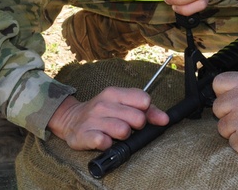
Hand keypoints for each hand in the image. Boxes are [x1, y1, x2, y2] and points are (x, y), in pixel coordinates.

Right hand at [46, 88, 168, 149]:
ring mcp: (93, 119)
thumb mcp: (123, 104)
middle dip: (137, 126)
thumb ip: (147, 110)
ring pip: (123, 131)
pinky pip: (104, 142)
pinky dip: (108, 144)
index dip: (146, 111)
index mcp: (114, 93)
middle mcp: (103, 104)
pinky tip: (105, 141)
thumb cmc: (104, 112)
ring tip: (116, 134)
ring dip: (123, 136)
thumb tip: (165, 119)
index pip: (144, 99)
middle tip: (128, 127)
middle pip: (137, 118)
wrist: (71, 119)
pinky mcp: (84, 135)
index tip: (140, 115)